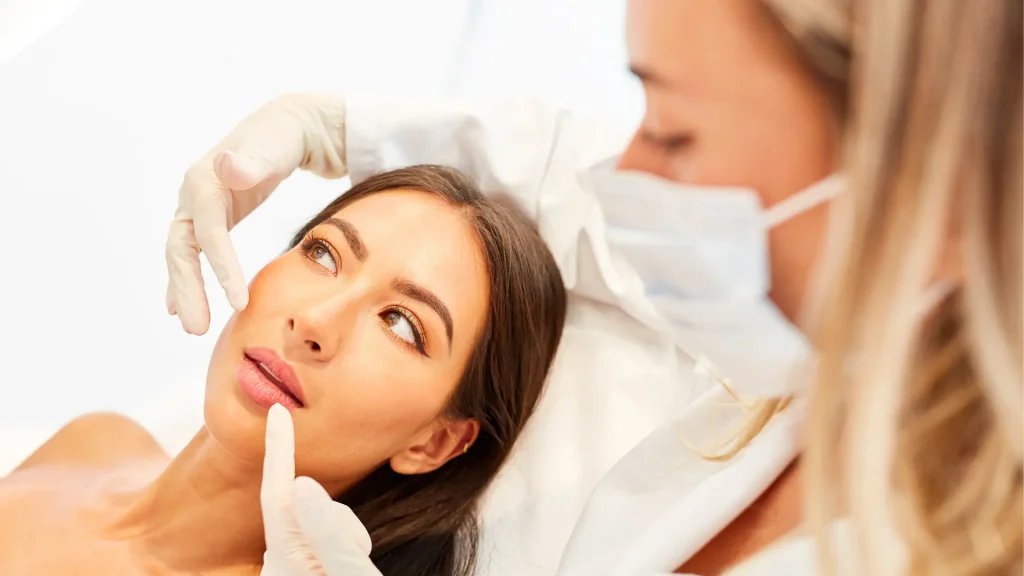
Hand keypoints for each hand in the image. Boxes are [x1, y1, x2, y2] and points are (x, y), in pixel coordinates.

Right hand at [166, 93, 347, 334]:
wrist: (282, 128)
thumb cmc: (279, 139)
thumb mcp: (270, 148)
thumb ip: (249, 162)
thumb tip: (227, 167)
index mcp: (204, 182)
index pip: (208, 233)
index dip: (220, 268)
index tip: (238, 302)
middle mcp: (192, 197)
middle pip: (182, 250)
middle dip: (189, 290)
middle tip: (197, 330)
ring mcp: (197, 209)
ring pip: (182, 257)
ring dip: (185, 292)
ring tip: (192, 328)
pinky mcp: (208, 218)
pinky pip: (191, 255)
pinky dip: (185, 281)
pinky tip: (180, 308)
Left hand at [260, 404, 381, 575]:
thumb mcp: (350, 573)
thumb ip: (330, 531)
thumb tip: (301, 484)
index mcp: (287, 559)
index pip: (278, 493)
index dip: (280, 448)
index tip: (278, 411)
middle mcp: (278, 566)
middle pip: (311, 511)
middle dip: (340, 523)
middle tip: (359, 555)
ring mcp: (288, 571)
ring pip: (322, 527)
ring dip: (345, 541)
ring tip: (353, 570)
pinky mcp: (300, 573)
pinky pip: (322, 544)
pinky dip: (338, 551)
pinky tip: (342, 572)